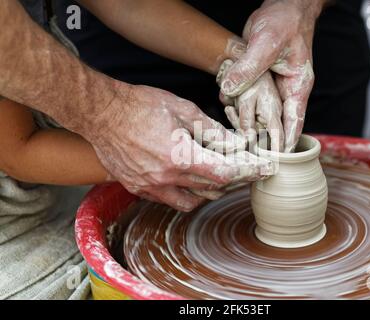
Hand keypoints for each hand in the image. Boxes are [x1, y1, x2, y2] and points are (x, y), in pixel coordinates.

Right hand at [84, 84, 272, 211]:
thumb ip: (211, 130)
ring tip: (218, 174)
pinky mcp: (138, 188)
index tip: (265, 170)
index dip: (249, 173)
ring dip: (210, 190)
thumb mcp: (182, 110)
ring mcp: (150, 187)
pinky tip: (189, 179)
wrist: (100, 112)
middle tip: (244, 167)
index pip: (225, 173)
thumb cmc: (139, 105)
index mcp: (180, 157)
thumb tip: (234, 143)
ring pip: (193, 201)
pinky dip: (186, 193)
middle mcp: (166, 178)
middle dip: (234, 179)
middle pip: (212, 188)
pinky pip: (171, 200)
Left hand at [220, 0, 324, 151]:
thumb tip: (230, 89)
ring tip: (237, 138)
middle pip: (277, 124)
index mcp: (297, 86)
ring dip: (250, 123)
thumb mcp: (266, 43)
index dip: (285, 144)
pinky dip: (240, 104)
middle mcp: (287, 90)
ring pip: (262, 112)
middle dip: (264, 140)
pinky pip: (251, 98)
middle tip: (250, 157)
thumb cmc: (285, 21)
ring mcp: (274, 86)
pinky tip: (228, 107)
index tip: (275, 162)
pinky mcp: (262, 79)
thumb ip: (249, 68)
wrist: (284, 6)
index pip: (294, 123)